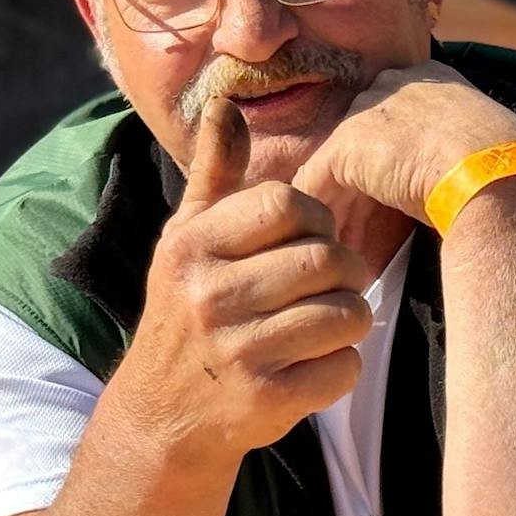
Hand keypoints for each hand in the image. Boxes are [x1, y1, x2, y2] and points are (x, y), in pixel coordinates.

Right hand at [123, 98, 370, 465]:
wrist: (164, 413)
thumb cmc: (187, 309)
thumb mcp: (187, 238)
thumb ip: (216, 174)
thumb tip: (225, 102)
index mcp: (193, 246)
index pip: (286, 205)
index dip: (317, 219)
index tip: (312, 238)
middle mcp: (209, 296)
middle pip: (327, 259)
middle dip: (346, 271)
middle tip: (335, 284)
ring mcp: (238, 350)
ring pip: (346, 314)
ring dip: (351, 319)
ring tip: (326, 323)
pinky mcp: (267, 399)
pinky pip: (344, 367)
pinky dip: (342, 367)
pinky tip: (314, 365)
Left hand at [292, 60, 515, 228]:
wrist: (501, 176)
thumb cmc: (512, 172)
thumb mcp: (490, 147)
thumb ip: (465, 149)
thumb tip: (469, 183)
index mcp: (436, 79)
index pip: (399, 117)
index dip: (394, 161)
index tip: (396, 198)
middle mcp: (396, 84)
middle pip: (364, 137)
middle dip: (361, 183)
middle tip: (361, 228)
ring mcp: (369, 111)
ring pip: (340, 162)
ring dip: (341, 206)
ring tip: (342, 244)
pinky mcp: (347, 145)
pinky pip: (318, 183)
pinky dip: (324, 215)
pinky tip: (329, 243)